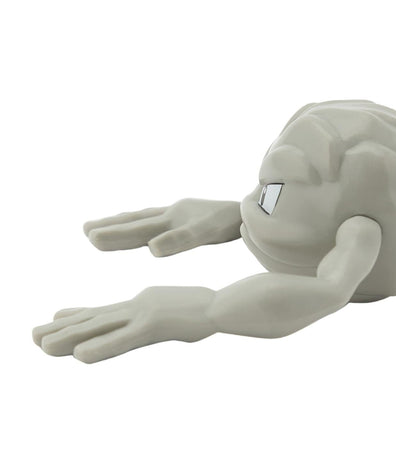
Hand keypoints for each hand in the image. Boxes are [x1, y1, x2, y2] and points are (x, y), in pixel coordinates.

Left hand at [32, 287, 216, 362]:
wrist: (224, 304)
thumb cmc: (202, 309)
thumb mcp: (171, 311)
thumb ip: (153, 316)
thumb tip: (145, 322)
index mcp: (142, 302)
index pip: (105, 311)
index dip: (78, 315)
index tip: (55, 317)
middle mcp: (137, 304)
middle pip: (95, 318)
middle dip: (63, 328)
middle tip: (33, 334)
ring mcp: (144, 313)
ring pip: (100, 326)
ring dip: (69, 337)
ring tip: (41, 344)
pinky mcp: (154, 325)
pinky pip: (123, 340)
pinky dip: (101, 347)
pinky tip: (80, 356)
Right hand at [83, 199, 240, 255]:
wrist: (248, 209)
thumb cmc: (229, 222)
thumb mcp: (206, 233)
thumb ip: (180, 240)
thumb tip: (151, 249)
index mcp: (173, 219)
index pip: (138, 229)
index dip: (115, 235)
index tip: (90, 237)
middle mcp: (171, 213)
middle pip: (135, 221)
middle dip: (110, 227)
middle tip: (84, 229)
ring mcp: (177, 213)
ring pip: (143, 218)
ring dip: (121, 223)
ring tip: (101, 225)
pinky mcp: (185, 215)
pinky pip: (156, 219)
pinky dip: (141, 222)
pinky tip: (142, 227)